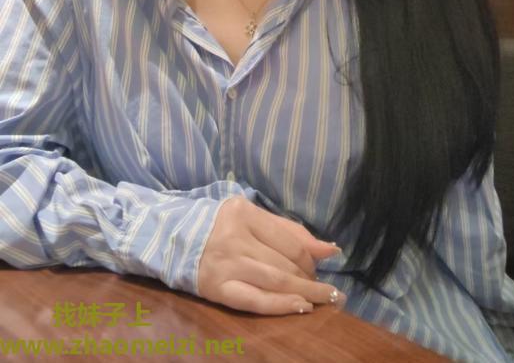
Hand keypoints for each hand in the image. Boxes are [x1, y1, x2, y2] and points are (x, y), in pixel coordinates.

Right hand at [197, 196, 345, 314]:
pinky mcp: (217, 289)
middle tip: (328, 291)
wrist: (175, 240)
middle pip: (285, 263)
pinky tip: (301, 307)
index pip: (289, 241)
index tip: (319, 269)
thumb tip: (331, 249)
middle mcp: (235, 238)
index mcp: (244, 213)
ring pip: (275, 282)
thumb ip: (291, 232)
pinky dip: (281, 305)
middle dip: (310, 279)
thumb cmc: (223, 227)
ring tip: (325, 300)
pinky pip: (255, 301)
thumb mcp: (255, 218)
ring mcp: (226, 265)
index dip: (311, 259)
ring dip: (305, 293)